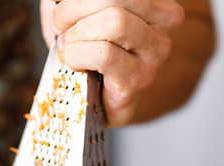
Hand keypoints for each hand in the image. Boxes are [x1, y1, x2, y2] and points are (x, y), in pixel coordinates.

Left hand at [40, 0, 185, 126]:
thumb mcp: (82, 14)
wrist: (101, 98)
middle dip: (72, 11)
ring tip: (69, 46)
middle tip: (59, 27)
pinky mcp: (141, 78)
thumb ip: (74, 2)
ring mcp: (156, 50)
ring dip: (76, 35)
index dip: (78, 0)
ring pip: (114, 23)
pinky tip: (74, 63)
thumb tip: (57, 0)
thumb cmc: (91, 49)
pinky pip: (104, 54)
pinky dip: (78, 55)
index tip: (63, 12)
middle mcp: (165, 19)